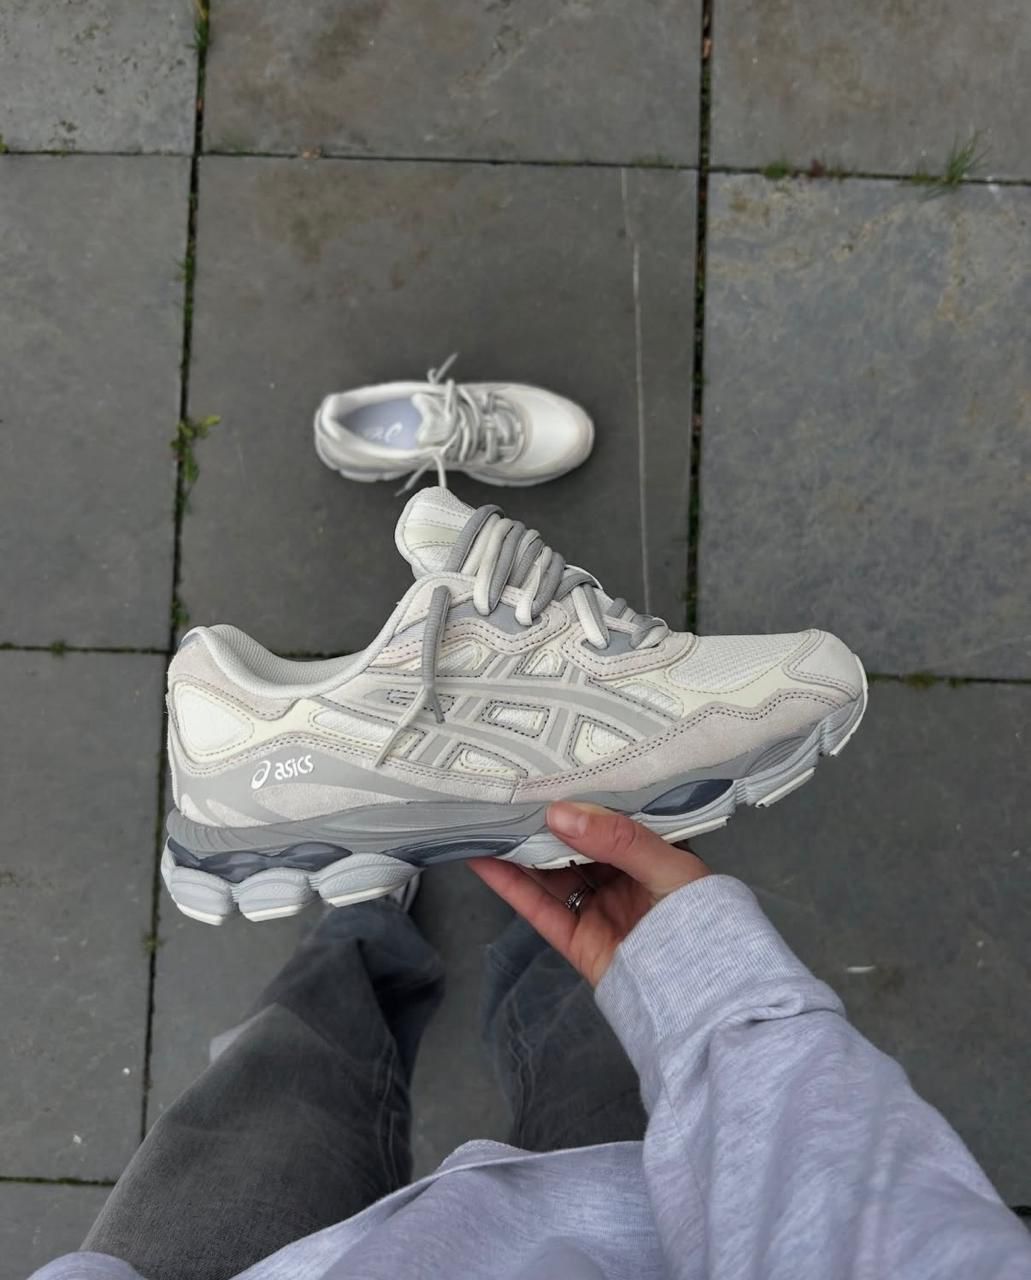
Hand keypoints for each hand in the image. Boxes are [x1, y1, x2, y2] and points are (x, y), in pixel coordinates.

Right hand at [469, 803, 708, 986]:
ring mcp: (596, 907)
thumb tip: (559, 814)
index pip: (610, 814)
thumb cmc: (698, 920)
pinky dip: (508, 883)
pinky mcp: (574, 937)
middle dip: (540, 819)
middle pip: (572, 842)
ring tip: (483, 816)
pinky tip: (482, 858)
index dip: (580, 792)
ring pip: (548, 871)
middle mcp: (620, 876)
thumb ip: (618, 839)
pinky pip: (536, 905)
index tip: (546, 766)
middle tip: (504, 789)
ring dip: (516, 847)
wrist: (699, 996)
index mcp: (651, 851)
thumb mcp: (669, 866)